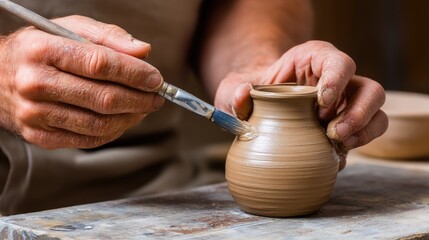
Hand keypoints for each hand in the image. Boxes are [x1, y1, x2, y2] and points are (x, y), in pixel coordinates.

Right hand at [0, 16, 163, 148]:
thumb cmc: (39, 50)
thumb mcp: (68, 30)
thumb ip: (107, 37)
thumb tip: (143, 52)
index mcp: (42, 50)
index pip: (100, 64)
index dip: (135, 73)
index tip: (156, 79)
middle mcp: (35, 84)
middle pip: (103, 98)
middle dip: (140, 99)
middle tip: (157, 96)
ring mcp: (35, 114)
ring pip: (99, 123)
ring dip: (131, 117)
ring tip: (144, 108)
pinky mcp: (40, 136)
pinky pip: (88, 139)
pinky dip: (114, 131)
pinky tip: (124, 120)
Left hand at [214, 40, 387, 168]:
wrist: (257, 107)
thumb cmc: (250, 92)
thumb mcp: (233, 88)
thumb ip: (233, 91)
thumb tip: (244, 95)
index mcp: (314, 60)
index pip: (339, 62)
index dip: (337, 80)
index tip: (321, 102)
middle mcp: (336, 81)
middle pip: (369, 90)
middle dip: (358, 113)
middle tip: (333, 132)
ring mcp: (343, 106)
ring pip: (376, 114)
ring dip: (363, 133)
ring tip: (336, 146)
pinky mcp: (343, 129)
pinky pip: (362, 137)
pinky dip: (351, 149)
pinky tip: (331, 158)